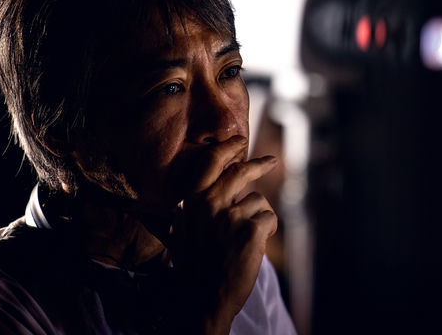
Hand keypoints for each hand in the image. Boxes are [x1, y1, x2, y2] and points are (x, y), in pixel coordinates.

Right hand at [169, 135, 278, 333]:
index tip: (240, 142)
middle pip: (241, 172)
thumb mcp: (182, 232)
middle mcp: (210, 204)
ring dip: (259, 217)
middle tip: (270, 161)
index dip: (227, 148)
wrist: (203, 299)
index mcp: (192, 201)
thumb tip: (172, 197)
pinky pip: (269, 219)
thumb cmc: (194, 267)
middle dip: (259, 163)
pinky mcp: (251, 230)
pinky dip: (267, 231)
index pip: (210, 163)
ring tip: (246, 239)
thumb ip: (188, 210)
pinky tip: (255, 246)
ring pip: (259, 201)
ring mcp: (231, 216)